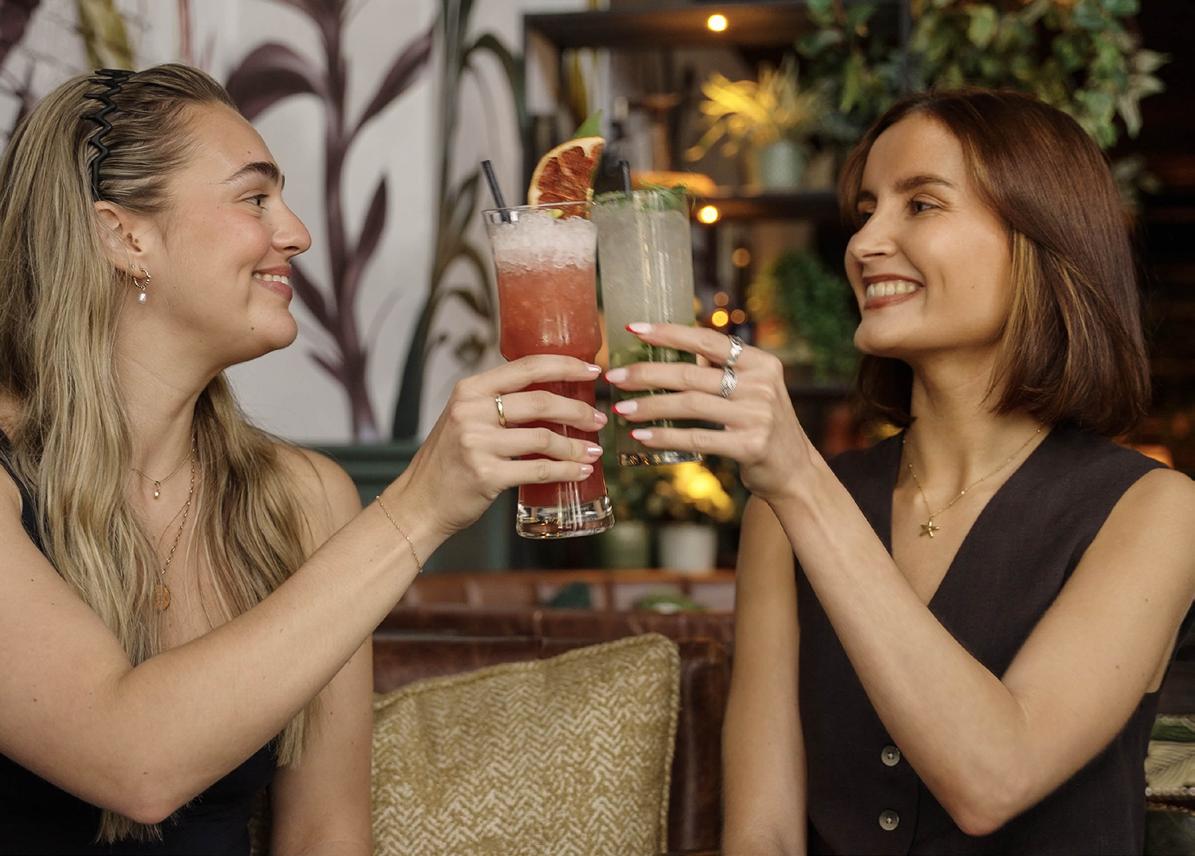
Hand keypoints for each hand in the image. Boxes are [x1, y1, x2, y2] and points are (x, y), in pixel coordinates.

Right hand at [392, 355, 605, 538]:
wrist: (419, 501)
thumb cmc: (449, 460)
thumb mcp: (465, 418)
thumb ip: (498, 403)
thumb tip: (553, 396)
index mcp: (470, 390)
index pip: (526, 367)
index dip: (565, 366)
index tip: (592, 371)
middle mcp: (471, 412)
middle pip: (540, 402)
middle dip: (578, 410)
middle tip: (597, 419)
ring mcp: (477, 444)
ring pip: (543, 438)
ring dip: (575, 445)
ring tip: (592, 451)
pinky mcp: (486, 475)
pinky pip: (539, 471)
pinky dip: (565, 471)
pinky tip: (579, 471)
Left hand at [605, 323, 815, 502]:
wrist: (794, 471)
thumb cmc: (761, 426)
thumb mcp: (751, 390)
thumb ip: (720, 372)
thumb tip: (664, 356)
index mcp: (760, 362)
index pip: (707, 340)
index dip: (669, 333)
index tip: (635, 329)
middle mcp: (761, 384)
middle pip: (691, 373)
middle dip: (646, 374)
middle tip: (615, 376)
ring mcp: (758, 415)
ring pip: (689, 404)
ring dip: (649, 406)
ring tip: (621, 408)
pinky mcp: (750, 445)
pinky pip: (697, 437)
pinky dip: (665, 437)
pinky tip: (642, 436)